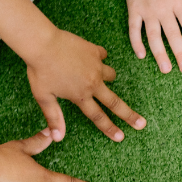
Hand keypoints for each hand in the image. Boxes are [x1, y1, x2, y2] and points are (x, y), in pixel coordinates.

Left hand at [26, 28, 144, 142]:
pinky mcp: (95, 51)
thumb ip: (54, 117)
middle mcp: (92, 83)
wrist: (43, 43)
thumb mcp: (44, 97)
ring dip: (108, 78)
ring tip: (99, 77)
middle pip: (115, 102)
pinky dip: (98, 58)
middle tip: (142, 124)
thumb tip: (58, 138)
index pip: (98, 117)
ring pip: (111, 75)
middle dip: (129, 115)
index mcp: (80, 95)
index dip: (110, 128)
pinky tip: (90, 57)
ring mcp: (96, 66)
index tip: (121, 137)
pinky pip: (102, 56)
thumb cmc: (40, 70)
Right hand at [119, 0, 181, 73]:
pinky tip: (141, 55)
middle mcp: (163, 9)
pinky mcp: (134, 10)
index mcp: (178, 1)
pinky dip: (136, 43)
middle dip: (180, 53)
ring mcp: (147, 11)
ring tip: (166, 69)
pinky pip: (134, 29)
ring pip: (154, 37)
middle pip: (173, 35)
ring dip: (160, 54)